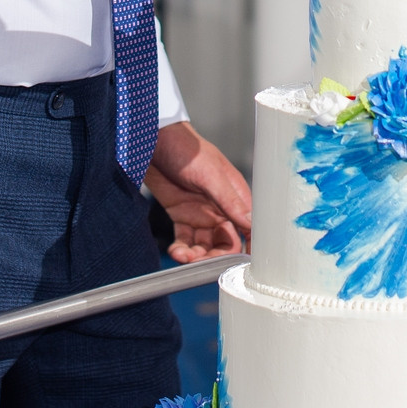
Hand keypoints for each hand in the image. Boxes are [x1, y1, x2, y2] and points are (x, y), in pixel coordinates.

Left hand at [147, 121, 250, 261]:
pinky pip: (185, 240)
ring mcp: (201, 213)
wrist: (155, 141)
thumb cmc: (187, 150)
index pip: (248, 229)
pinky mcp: (181, 215)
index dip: (247, 248)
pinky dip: (182, 249)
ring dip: (196, 256)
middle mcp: (220, 208)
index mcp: (235, 197)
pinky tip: (176, 251)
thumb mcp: (211, 176)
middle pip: (225, 243)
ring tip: (183, 256)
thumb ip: (230, 202)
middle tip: (201, 262)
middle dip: (215, 257)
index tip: (240, 266)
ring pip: (205, 246)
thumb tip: (251, 224)